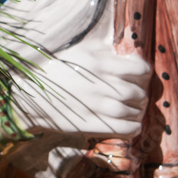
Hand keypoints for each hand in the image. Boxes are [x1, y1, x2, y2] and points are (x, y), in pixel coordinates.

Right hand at [13, 40, 151, 141]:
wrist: (32, 95)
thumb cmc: (55, 70)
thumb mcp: (78, 51)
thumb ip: (102, 50)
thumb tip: (124, 52)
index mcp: (98, 63)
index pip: (137, 69)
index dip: (145, 73)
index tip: (143, 75)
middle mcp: (100, 84)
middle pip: (136, 92)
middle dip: (142, 94)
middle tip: (139, 95)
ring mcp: (96, 106)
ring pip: (132, 111)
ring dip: (139, 111)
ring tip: (136, 109)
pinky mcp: (91, 123)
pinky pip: (123, 128)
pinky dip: (134, 127)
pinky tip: (133, 124)